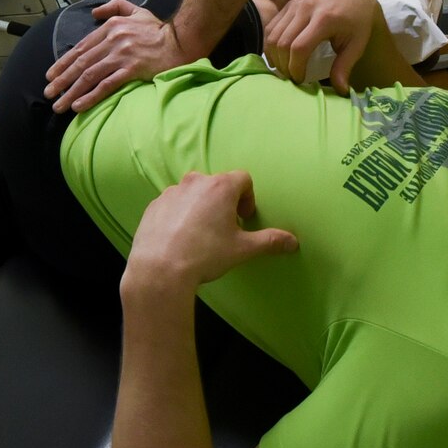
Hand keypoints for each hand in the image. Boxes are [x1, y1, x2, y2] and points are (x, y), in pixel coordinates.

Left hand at [44, 0, 189, 113]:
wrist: (181, 40)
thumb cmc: (159, 29)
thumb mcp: (137, 11)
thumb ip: (115, 7)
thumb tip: (95, 13)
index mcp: (111, 27)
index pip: (81, 48)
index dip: (63, 63)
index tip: (51, 75)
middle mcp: (112, 41)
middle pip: (81, 63)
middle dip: (61, 80)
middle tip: (48, 94)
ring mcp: (121, 56)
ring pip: (89, 75)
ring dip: (71, 92)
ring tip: (59, 105)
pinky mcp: (132, 70)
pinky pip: (106, 85)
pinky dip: (91, 96)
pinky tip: (79, 106)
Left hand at [124, 170, 296, 293]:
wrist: (159, 269)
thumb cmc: (205, 255)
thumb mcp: (242, 249)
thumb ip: (270, 241)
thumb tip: (294, 242)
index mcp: (220, 187)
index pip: (243, 179)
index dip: (247, 198)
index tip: (243, 218)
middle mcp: (195, 182)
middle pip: (217, 184)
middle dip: (224, 202)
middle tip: (224, 228)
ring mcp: (171, 192)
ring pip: (193, 194)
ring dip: (201, 207)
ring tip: (200, 235)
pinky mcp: (154, 205)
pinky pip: (173, 204)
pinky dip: (179, 215)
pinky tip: (180, 238)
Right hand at [262, 0, 379, 93]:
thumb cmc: (357, 23)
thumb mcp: (356, 45)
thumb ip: (344, 67)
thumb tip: (341, 91)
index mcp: (324, 19)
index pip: (299, 47)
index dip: (295, 68)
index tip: (300, 80)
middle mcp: (306, 9)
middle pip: (282, 42)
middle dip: (284, 65)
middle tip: (292, 78)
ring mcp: (295, 4)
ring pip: (272, 35)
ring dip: (274, 56)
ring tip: (285, 68)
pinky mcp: (289, 4)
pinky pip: (271, 26)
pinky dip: (271, 44)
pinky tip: (279, 56)